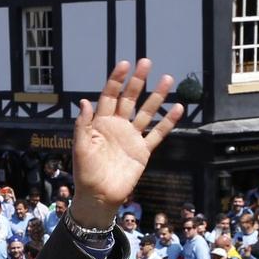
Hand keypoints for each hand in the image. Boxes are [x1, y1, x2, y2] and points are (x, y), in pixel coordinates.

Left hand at [69, 61, 182, 228]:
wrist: (99, 197)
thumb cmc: (85, 173)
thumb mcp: (81, 148)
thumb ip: (83, 125)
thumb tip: (85, 101)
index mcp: (100, 123)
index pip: (109, 96)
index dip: (116, 80)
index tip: (125, 64)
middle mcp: (117, 126)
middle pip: (130, 99)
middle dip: (138, 81)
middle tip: (147, 62)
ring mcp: (131, 138)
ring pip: (147, 112)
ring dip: (157, 96)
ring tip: (168, 79)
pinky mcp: (142, 151)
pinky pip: (157, 134)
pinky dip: (168, 122)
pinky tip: (178, 108)